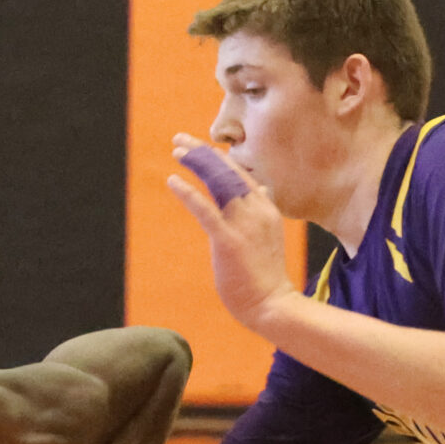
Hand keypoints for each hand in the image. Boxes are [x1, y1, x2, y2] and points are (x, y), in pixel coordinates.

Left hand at [165, 134, 291, 333]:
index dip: (217, 156)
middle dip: (202, 152)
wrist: (272, 304)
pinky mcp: (229, 241)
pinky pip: (206, 210)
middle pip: (227, 170)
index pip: (239, 172)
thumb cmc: (264, 274)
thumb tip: (261, 189)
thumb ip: (261, 211)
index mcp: (265, 207)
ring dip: (196, 163)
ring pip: (218, 182)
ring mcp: (244, 224)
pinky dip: (188, 193)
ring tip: (176, 151)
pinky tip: (173, 180)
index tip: (197, 147)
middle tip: (178, 140)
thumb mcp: (268, 235)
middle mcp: (256, 209)